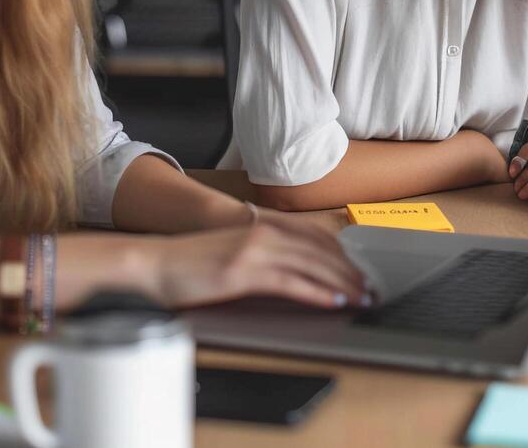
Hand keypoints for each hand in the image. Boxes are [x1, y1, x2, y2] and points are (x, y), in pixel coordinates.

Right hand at [138, 219, 369, 310]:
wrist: (154, 263)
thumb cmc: (191, 263)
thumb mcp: (234, 252)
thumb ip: (264, 256)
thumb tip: (294, 271)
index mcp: (262, 226)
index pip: (316, 238)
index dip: (344, 255)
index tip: (363, 270)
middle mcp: (263, 233)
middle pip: (320, 252)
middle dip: (351, 271)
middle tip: (372, 287)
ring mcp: (254, 251)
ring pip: (312, 266)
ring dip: (342, 284)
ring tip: (363, 297)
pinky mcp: (243, 271)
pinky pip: (290, 282)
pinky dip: (316, 292)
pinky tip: (333, 301)